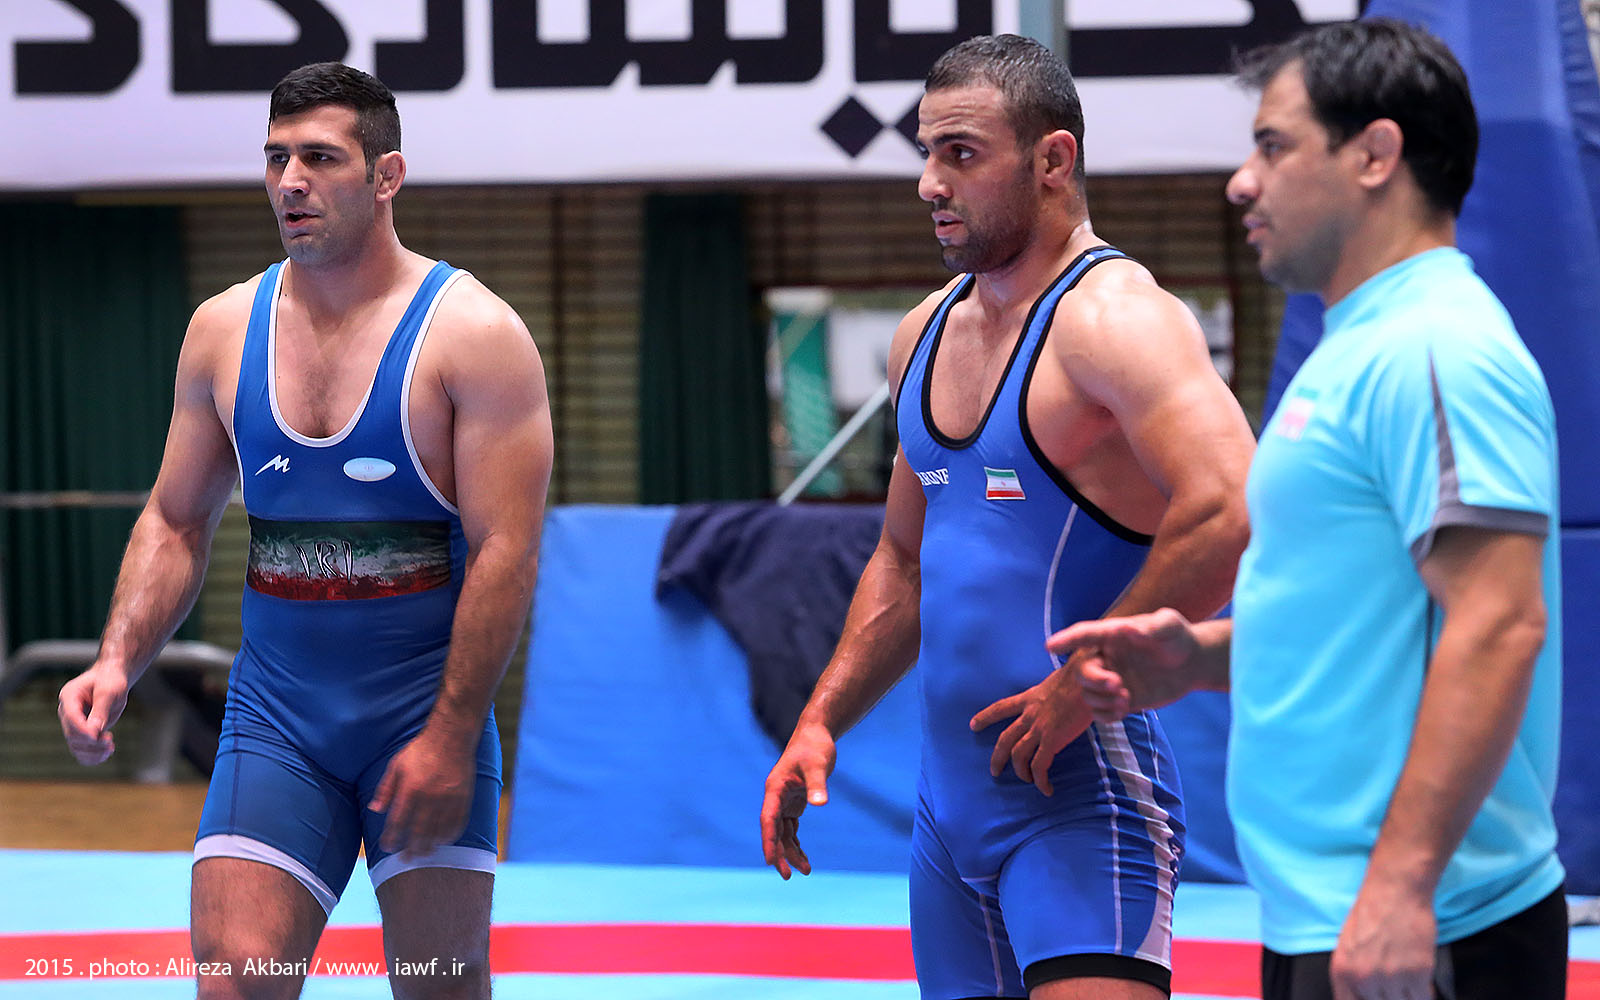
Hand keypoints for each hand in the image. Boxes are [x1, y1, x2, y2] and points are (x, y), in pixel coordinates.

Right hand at [58, 666, 129, 765]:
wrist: (112, 681)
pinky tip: (106, 754)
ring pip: (75, 746)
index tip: (99, 736)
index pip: (71, 717)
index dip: (83, 729)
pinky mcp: (82, 732)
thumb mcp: (109, 691)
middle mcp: (67, 712)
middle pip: (72, 735)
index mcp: (69, 696)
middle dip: (91, 742)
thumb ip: (101, 709)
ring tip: (110, 748)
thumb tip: (94, 731)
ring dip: (92, 752)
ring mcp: (73, 723)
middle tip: (109, 740)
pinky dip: (92, 756)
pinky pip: (81, 750)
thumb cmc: (110, 681)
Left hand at [370, 728, 476, 857]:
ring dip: (430, 846)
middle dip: (411, 849)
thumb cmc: (421, 750)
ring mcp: (449, 799)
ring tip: (424, 854)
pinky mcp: (464, 798)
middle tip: (405, 859)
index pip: (398, 822)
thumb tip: (374, 810)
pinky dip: (450, 835)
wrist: (452, 736)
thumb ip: (385, 789)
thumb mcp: (396, 765)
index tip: (387, 847)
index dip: (391, 838)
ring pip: (439, 831)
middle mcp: (430, 797)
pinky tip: (444, 841)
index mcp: (410, 789)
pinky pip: (458, 823)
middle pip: (419, 832)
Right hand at [760, 722, 835, 878]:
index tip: (770, 861)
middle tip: (788, 877)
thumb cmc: (814, 748)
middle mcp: (776, 797)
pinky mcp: (795, 802)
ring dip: (792, 852)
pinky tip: (803, 858)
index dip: (768, 841)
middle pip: (774, 831)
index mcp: (775, 789)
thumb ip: (818, 785)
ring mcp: (784, 801)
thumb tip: (820, 803)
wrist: (816, 735)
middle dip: (780, 854)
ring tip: (806, 871)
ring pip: (784, 833)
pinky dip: (796, 842)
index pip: (768, 820)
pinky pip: (792, 828)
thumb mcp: (818, 765)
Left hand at [969, 661, 1090, 795]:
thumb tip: (1060, 697)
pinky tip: (1046, 789)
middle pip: (1005, 739)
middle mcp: (1030, 714)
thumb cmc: (1081, 675)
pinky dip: (1040, 780)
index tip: (973, 725)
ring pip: (1019, 755)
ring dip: (1020, 771)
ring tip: (1025, 780)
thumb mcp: (1057, 680)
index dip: (985, 717)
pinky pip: (1040, 765)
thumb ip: (1052, 692)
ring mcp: (1039, 728)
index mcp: (1030, 697)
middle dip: (997, 757)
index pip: (1001, 707)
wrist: (1089, 678)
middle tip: (995, 771)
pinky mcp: (1052, 740)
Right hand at [1049, 609, 1198, 722]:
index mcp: (1112, 636)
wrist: (1191, 663)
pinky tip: (1125, 710)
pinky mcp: (1120, 699)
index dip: (1066, 640)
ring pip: (1088, 694)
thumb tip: (1126, 629)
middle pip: (1082, 671)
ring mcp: (1111, 680)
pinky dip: (1107, 715)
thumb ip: (1151, 626)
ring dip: (1102, 700)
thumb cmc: (1178, 637)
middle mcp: (1106, 658)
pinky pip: (1100, 713)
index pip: (1084, 635)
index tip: (1049, 646)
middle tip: (1119, 685)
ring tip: (1127, 698)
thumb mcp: (1170, 625)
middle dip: (1094, 681)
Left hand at [1329, 877, 1437, 999]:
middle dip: (1387, 996)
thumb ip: (1352, 974)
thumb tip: (1360, 994)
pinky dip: (1424, 992)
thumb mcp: (1347, 945)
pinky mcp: (1418, 974)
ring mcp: (1391, 977)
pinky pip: (1423, 998)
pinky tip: (1421, 979)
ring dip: (1407, 993)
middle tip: (1395, 982)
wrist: (1395, 890)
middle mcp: (1363, 978)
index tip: (1376, 996)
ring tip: (1407, 978)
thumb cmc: (1371, 913)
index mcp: (1342, 971)